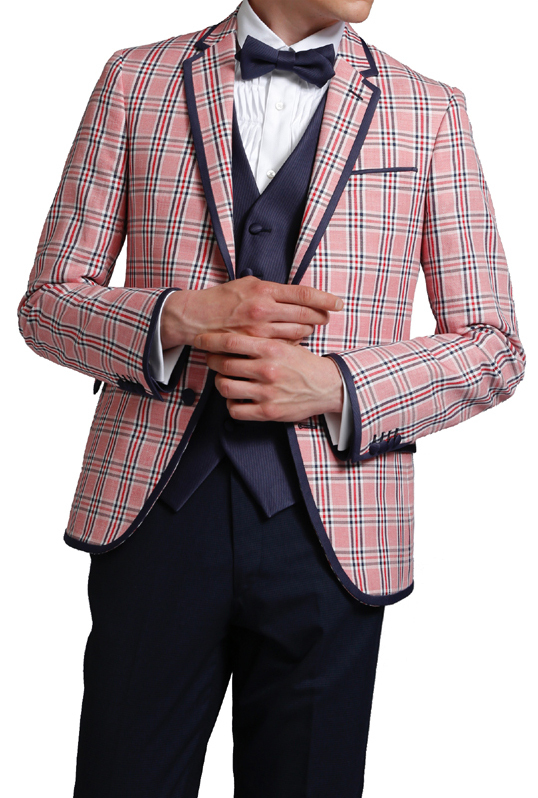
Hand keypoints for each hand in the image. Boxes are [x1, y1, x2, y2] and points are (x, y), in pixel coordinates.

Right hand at [160, 276, 342, 348]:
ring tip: (308, 326)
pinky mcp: (254, 346)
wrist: (197, 318)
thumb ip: (272, 290)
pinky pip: (284, 345)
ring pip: (297, 331)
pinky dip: (292, 341)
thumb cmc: (223, 299)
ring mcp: (259, 330)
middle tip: (326, 316)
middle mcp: (263, 310)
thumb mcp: (248, 284)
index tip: (338, 302)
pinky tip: (292, 338)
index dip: (325, 299)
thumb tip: (296, 295)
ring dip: (307, 328)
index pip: (303, 294)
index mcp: (264, 290)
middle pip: (306, 314)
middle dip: (320, 316)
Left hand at [193, 332, 343, 421]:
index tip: (200, 339)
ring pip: (225, 386)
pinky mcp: (268, 412)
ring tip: (225, 378)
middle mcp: (268, 370)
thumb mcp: (287, 343)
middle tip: (212, 358)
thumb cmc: (303, 363)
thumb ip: (264, 336)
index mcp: (272, 348)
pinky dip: (231, 403)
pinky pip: (235, 409)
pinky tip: (236, 397)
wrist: (327, 386)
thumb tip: (236, 326)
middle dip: (212, 360)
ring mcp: (267, 392)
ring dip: (220, 381)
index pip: (231, 341)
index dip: (210, 340)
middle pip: (224, 364)